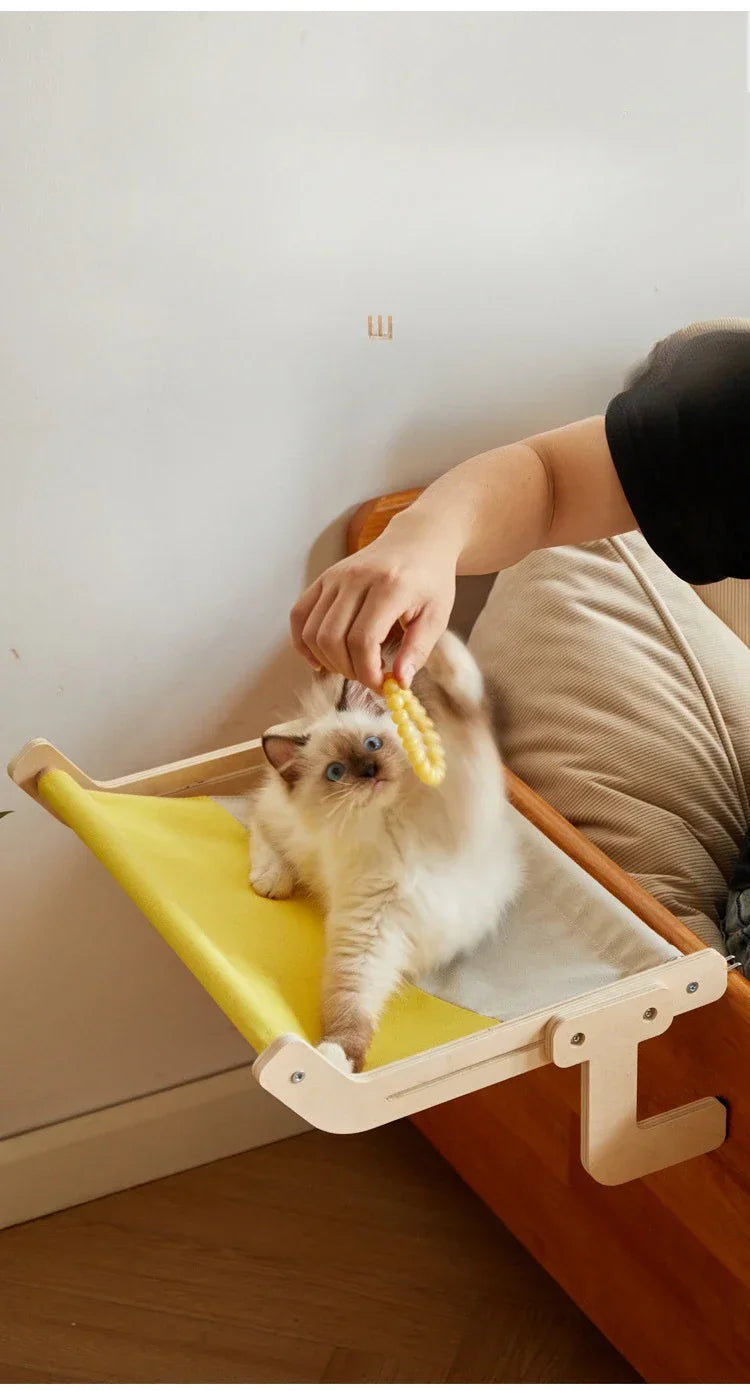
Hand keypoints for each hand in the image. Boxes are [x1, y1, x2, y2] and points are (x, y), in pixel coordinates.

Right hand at [290, 521, 456, 690]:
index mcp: (389, 587)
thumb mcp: (436, 616)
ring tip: (352, 666)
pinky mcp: (323, 579)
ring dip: (328, 660)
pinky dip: (303, 643)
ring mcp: (335, 577)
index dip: (368, 672)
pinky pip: (299, 615)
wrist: (417, 541)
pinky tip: (320, 658)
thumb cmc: (429, 581)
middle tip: (369, 677)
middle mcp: (356, 578)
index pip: (363, 640)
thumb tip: (400, 683)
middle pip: (333, 639)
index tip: (382, 685)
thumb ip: (417, 651)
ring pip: (313, 632)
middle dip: (348, 669)